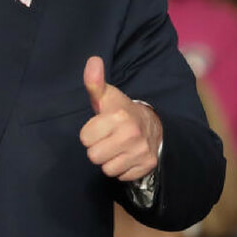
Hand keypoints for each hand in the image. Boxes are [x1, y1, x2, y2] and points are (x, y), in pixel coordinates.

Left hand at [79, 57, 161, 180]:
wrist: (152, 124)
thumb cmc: (120, 111)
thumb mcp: (106, 96)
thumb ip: (94, 82)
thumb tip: (92, 61)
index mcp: (119, 116)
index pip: (85, 138)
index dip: (89, 133)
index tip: (99, 127)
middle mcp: (132, 134)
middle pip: (94, 156)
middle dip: (97, 148)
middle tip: (107, 138)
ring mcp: (142, 151)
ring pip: (107, 169)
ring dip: (109, 160)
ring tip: (116, 147)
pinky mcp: (148, 165)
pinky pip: (121, 176)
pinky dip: (122, 168)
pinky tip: (126, 155)